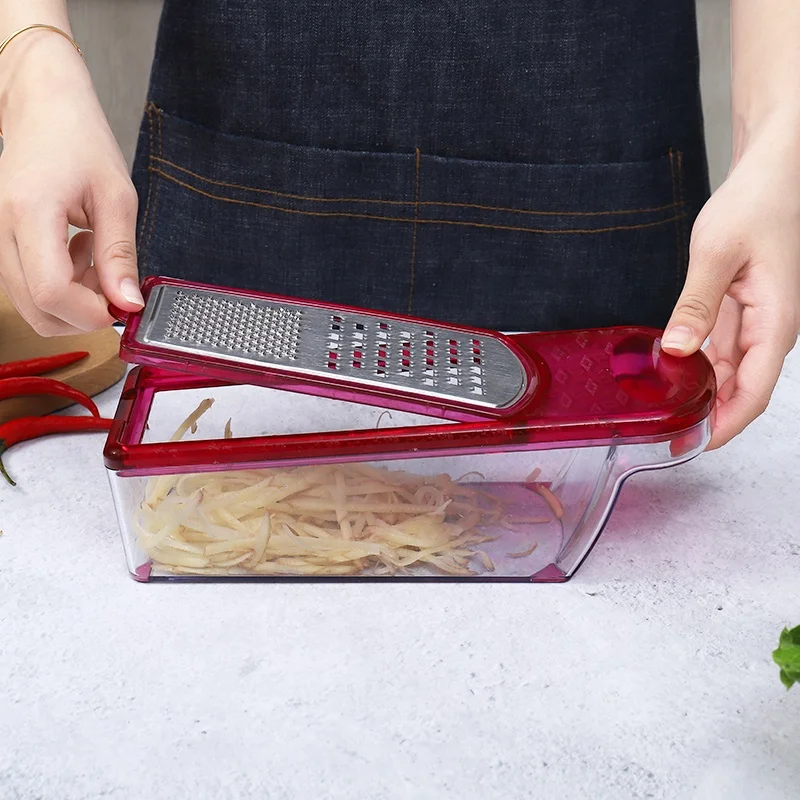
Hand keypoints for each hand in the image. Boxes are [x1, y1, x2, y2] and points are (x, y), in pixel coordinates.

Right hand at [0, 37, 142, 335]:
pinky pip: (27, 287)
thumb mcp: (116, 197)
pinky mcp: (0, 243)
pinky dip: (59, 286)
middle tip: (113, 282)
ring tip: (94, 256)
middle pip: (39, 310)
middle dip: (84, 312)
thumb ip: (120, 254)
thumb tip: (129, 303)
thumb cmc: (79, 141)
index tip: (121, 304)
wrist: (42, 108)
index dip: (91, 312)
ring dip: (73, 299)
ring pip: (32, 305)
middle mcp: (1, 230)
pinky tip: (76, 252)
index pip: (52, 293)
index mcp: (30, 213)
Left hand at [662, 123, 799, 448]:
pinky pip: (721, 351)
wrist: (771, 175)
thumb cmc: (756, 204)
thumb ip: (696, 305)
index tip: (698, 444)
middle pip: (742, 389)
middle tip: (668, 436)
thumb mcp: (716, 253)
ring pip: (730, 374)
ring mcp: (755, 322)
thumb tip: (679, 350)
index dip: (728, 424)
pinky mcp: (740, 312)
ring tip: (665, 414)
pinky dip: (699, 368)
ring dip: (703, 395)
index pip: (755, 390)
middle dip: (711, 417)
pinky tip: (673, 376)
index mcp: (775, 321)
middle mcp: (769, 328)